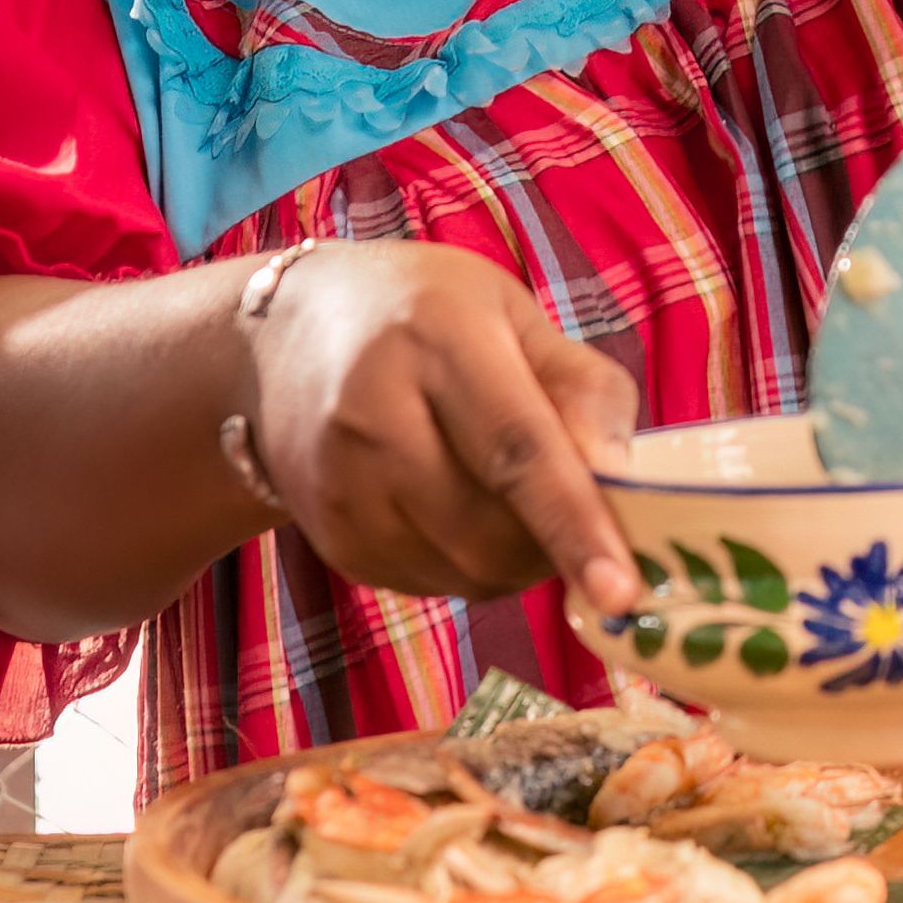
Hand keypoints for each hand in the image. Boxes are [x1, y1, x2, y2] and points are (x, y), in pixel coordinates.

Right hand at [234, 241, 640, 613]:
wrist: (278, 337)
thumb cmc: (420, 314)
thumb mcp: (511, 313)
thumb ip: (582, 387)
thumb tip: (625, 479)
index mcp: (437, 340)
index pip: (516, 450)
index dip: (574, 525)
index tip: (623, 590)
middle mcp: (373, 414)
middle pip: (493, 532)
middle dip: (556, 546)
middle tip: (577, 510)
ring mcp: (341, 485)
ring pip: (466, 572)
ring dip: (516, 559)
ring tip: (508, 496)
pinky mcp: (330, 536)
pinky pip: (430, 584)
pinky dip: (469, 565)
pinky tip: (455, 508)